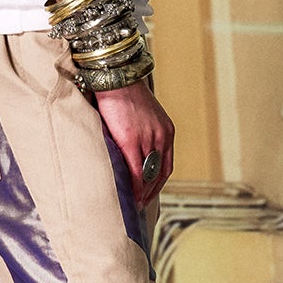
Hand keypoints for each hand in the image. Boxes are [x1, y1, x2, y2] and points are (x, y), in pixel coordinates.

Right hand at [94, 78, 173, 206]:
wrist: (115, 76)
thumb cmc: (124, 93)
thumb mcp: (142, 114)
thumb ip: (143, 132)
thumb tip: (132, 150)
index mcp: (166, 130)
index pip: (166, 164)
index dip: (158, 182)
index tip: (149, 193)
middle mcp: (161, 136)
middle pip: (159, 173)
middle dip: (151, 192)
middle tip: (140, 205)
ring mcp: (147, 139)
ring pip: (148, 175)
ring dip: (142, 193)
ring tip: (132, 204)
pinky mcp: (131, 140)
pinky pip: (136, 171)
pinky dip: (134, 187)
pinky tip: (128, 196)